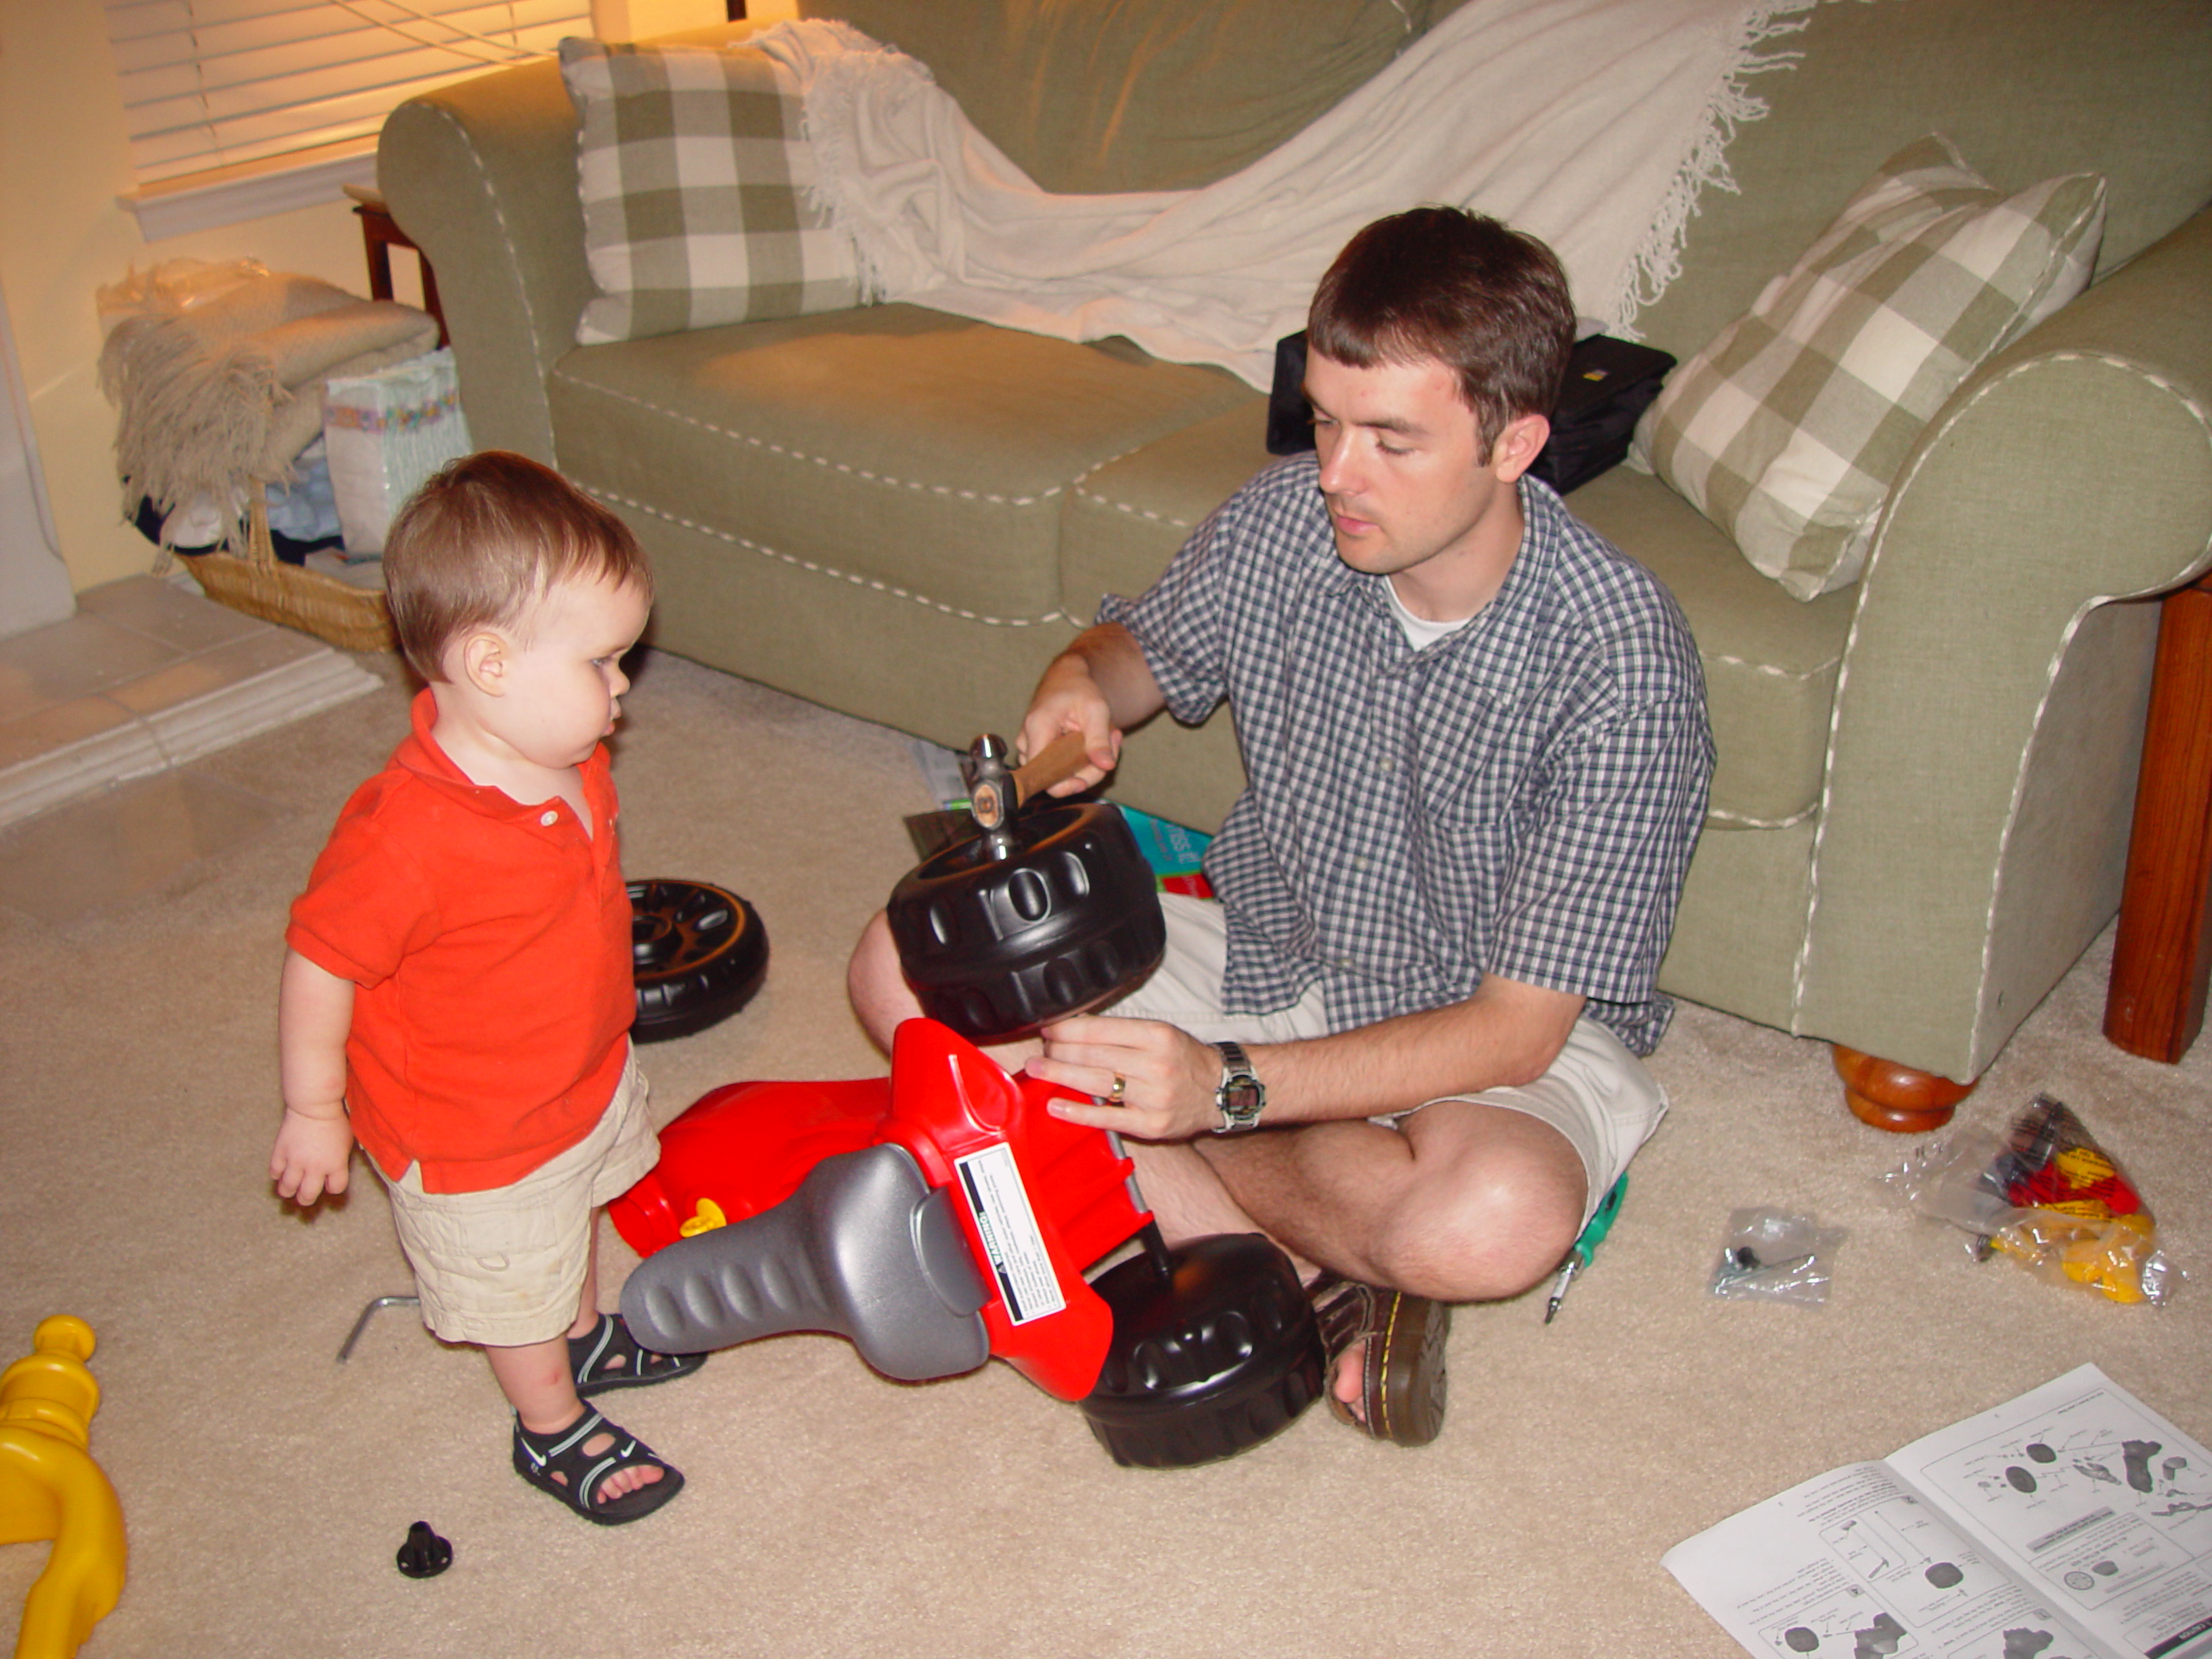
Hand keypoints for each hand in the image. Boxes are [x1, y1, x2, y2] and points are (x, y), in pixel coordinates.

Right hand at [271, 1107, 354, 1205]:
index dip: (333, 1187)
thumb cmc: (335, 1120)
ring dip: (288, 1191)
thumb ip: (340, 1158)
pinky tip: (281, 1172)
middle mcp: (315, 1167)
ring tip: (290, 1189)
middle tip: (305, 1197)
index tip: (330, 1183)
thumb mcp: (347, 1141)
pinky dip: (277, 1175)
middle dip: (306, 1199)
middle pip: (308, 1195)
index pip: (336, 1188)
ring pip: (287, 1188)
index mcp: (336, 1164)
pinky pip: (275, 1172)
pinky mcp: (281, 1152)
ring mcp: (296, 1161)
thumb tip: (335, 1169)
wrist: (314, 1106)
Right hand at [1019, 665, 1121, 798]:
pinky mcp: (1039, 753)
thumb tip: (1106, 766)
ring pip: (1061, 776)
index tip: (1091, 775)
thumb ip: (1099, 738)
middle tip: (1113, 741)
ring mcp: (1031, 749)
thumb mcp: (1096, 708)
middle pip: (1056, 779)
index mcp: (1037, 727)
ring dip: (1090, 764)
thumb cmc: (1078, 689)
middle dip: (1090, 768)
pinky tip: (1096, 741)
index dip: (1067, 784)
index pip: (1043, 773)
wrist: (1066, 679)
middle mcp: (1027, 742)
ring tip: (1107, 736)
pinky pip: (1062, 769)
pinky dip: (1083, 761)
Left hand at [1028, 1015, 1223, 1141]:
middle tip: (1040, 1050)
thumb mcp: (1160, 1033)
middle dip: (1059, 1051)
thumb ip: (1121, 1031)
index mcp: (1156, 1035)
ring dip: (1060, 1075)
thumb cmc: (1185, 1059)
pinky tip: (1056, 1106)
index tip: (1049, 1029)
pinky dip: (1079, 1112)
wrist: (1222, 1090)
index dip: (1068, 1029)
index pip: (1100, 1029)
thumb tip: (1076, 1026)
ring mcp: (1153, 1096)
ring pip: (1096, 1083)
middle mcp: (1155, 1064)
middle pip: (1094, 1055)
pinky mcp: (1150, 1124)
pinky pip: (1108, 1118)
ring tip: (1037, 1070)